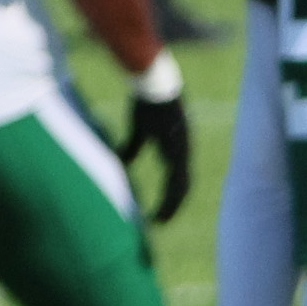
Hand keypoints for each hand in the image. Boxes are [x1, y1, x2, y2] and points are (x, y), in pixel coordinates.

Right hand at [117, 61, 190, 220]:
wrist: (154, 84)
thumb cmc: (147, 103)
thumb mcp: (138, 129)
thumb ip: (133, 147)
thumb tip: (122, 162)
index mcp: (177, 148)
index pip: (178, 178)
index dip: (172, 195)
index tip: (161, 209)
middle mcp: (184, 151)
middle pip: (182, 185)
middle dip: (173, 205)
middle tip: (161, 221)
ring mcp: (183, 150)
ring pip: (182, 185)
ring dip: (172, 204)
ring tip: (161, 219)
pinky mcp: (178, 148)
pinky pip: (177, 177)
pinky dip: (171, 193)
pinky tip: (164, 202)